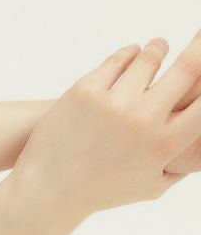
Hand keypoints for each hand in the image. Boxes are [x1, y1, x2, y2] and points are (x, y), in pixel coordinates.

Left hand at [13, 31, 200, 215]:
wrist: (49, 188)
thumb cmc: (104, 189)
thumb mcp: (152, 186)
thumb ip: (182, 161)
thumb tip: (200, 135)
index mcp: (165, 145)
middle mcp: (143, 121)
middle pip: (188, 67)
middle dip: (199, 45)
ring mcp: (112, 103)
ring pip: (148, 58)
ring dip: (157, 48)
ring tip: (159, 46)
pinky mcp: (85, 91)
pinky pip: (116, 60)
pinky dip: (128, 53)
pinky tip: (133, 53)